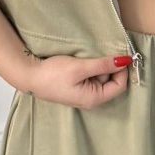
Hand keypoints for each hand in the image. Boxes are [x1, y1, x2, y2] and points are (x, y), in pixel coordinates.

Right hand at [18, 51, 133, 108]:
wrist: (29, 76)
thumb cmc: (53, 74)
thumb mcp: (81, 67)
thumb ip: (104, 65)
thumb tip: (125, 61)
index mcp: (95, 99)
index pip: (120, 85)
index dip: (122, 70)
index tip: (119, 55)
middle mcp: (91, 100)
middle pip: (111, 82)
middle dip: (108, 67)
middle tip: (99, 54)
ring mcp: (83, 94)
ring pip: (100, 78)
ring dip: (98, 66)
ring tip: (86, 57)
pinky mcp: (77, 88)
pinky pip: (90, 77)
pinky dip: (90, 68)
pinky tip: (82, 62)